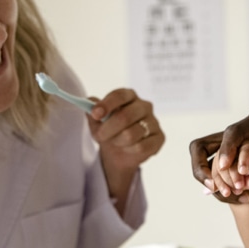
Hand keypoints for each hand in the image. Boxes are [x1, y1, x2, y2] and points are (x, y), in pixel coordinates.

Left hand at [87, 88, 163, 210]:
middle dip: (108, 129)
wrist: (120, 152)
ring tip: (116, 142)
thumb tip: (89, 104)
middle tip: (99, 136)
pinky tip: (128, 149)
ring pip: (131, 134)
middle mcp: (144, 106)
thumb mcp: (97, 122)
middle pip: (125, 116)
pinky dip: (129, 150)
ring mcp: (154, 121)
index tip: (95, 114)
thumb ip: (92, 112)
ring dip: (117, 141)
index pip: (120, 95)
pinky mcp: (159, 138)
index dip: (107, 104)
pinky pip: (141, 147)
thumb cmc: (109, 131)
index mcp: (129, 96)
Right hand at [189, 110, 248, 203]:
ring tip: (237, 194)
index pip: (232, 133)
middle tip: (216, 187)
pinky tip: (243, 198)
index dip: (225, 150)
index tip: (224, 167)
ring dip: (218, 182)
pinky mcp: (232, 164)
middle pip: (204, 146)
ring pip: (208, 164)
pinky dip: (225, 189)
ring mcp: (233, 150)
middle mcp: (240, 134)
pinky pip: (218, 177)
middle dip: (204, 168)